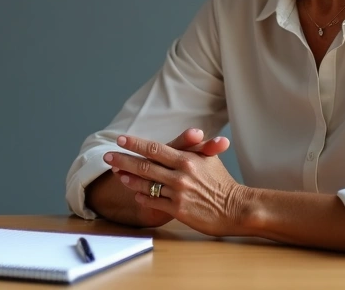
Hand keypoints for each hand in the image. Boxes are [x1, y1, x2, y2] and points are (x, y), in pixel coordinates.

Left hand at [104, 133, 245, 236]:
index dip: (136, 143)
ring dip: (130, 178)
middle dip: (123, 160)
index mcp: (186, 159)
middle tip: (108, 156)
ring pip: (147, 184)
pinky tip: (136, 194)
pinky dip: (143, 197)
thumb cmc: (224, 183)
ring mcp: (177, 193)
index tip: (121, 139)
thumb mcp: (210, 160)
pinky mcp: (178, 210)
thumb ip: (197, 147)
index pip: (155, 148)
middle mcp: (179, 175)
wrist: (237, 209)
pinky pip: (154, 202)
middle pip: (145, 165)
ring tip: (118, 174)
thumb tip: (192, 133)